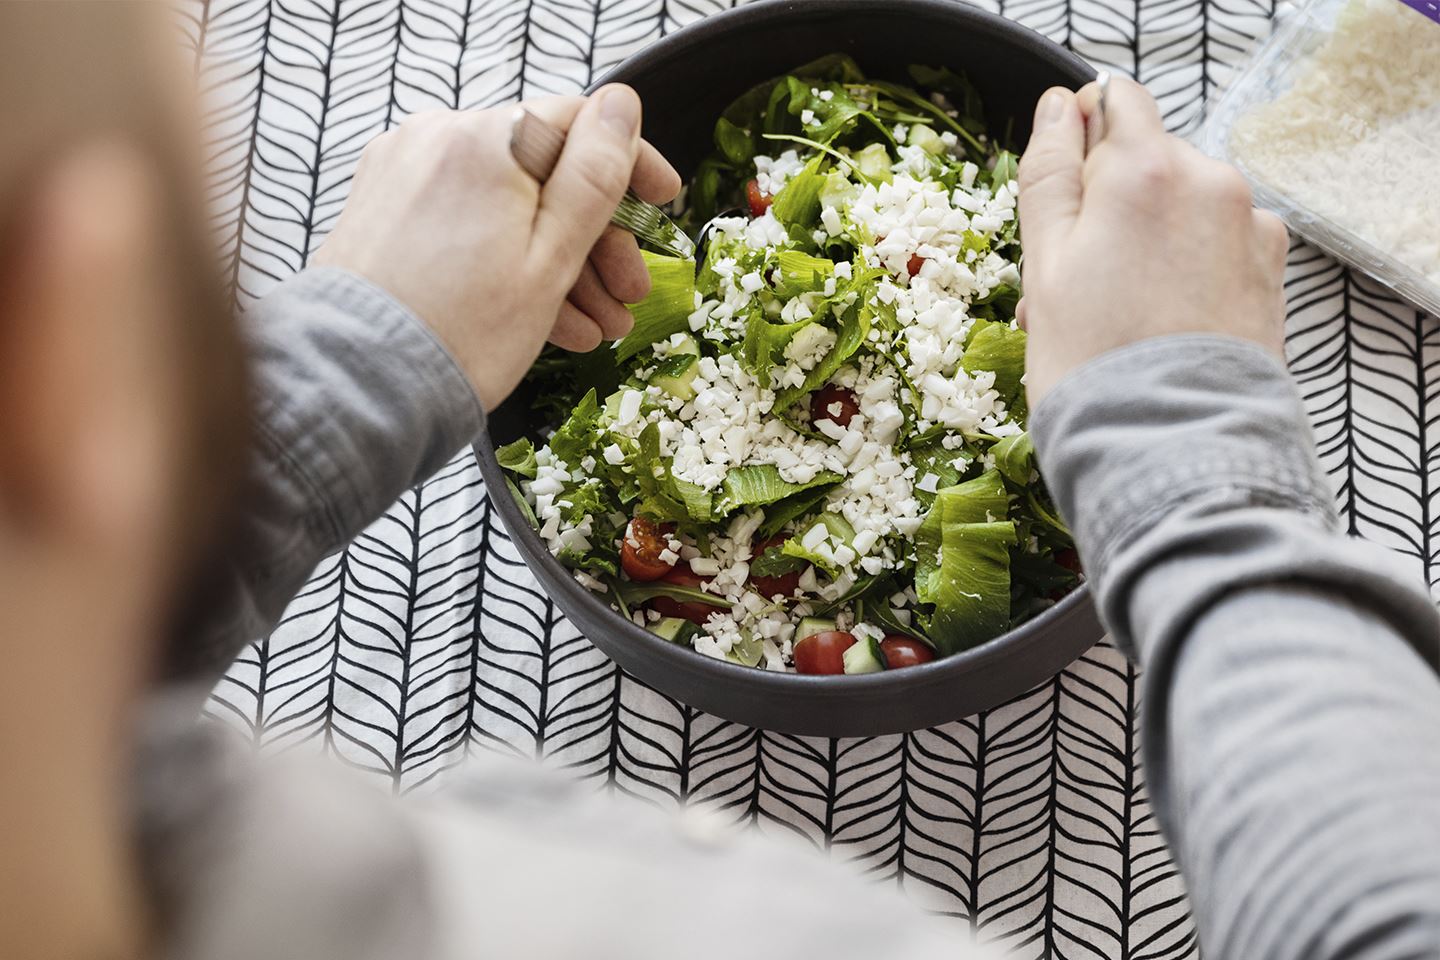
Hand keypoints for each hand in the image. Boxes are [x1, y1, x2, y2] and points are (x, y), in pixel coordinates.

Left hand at [312, 85, 681, 410]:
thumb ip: (594, 176)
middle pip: (542, 174)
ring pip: (506, 206)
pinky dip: (507, 263)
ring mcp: (405, 176)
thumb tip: (622, 106)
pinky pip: (466, 224)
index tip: (664, 200)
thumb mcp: (553, 256)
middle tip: (629, 293)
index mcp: (487, 142)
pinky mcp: (384, 212)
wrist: (360, 385)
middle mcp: (439, 141)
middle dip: (596, 238)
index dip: (631, 161)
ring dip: (558, 262)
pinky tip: (546, 320)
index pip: (579, 123)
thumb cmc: (463, 332)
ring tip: (596, 327)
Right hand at [1016, 78, 1287, 406]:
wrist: (1174, 446)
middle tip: (1076, 286)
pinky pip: (1218, 246)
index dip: (1081, 138)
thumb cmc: (1094, 364)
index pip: (1115, 101)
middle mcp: (1211, 182)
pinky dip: (1188, 271)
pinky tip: (1160, 326)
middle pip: (1147, 162)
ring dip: (1147, 244)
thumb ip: (1049, 174)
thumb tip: (1059, 108)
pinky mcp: (1272, 272)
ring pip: (1182, 208)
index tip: (1063, 193)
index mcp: (1146, 169)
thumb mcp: (1044, 264)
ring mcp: (1249, 227)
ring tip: (1116, 319)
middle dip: (1110, 208)